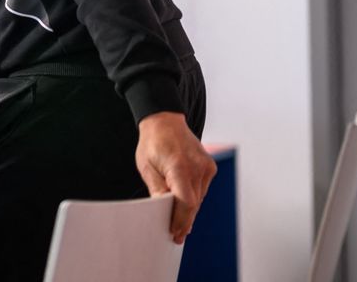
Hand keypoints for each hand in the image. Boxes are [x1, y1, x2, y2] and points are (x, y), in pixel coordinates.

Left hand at [135, 111, 216, 243]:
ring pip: (199, 198)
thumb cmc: (153, 142)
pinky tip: (184, 202)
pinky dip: (194, 197)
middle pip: (194, 203)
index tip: (176, 232)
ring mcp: (206, 166)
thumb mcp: (146, 167)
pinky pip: (202, 189)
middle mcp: (197, 167)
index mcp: (180, 166)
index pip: (186, 202)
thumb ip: (157, 189)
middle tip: (177, 234)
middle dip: (185, 220)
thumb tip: (162, 210)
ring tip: (178, 222)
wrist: (165, 121)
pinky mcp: (210, 166)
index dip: (181, 220)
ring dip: (189, 209)